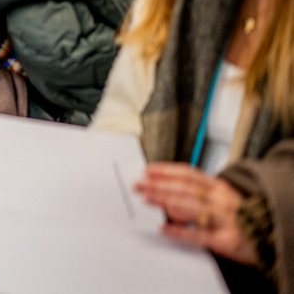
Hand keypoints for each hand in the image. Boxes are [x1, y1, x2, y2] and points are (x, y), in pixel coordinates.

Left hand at [134, 162, 256, 265]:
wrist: (272, 235)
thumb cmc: (243, 216)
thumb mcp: (224, 197)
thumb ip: (199, 193)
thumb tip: (167, 189)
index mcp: (219, 187)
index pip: (188, 174)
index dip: (166, 170)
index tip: (147, 170)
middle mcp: (221, 200)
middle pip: (184, 188)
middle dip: (159, 185)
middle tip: (138, 184)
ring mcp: (224, 219)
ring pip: (190, 207)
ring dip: (165, 201)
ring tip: (146, 199)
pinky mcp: (226, 240)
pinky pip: (200, 235)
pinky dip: (181, 232)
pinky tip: (164, 229)